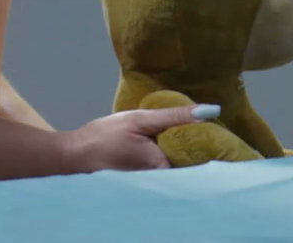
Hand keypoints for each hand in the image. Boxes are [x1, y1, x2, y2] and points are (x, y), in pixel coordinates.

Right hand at [61, 104, 218, 172]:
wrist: (73, 155)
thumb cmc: (105, 137)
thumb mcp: (141, 120)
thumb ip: (176, 116)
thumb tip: (212, 111)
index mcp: (164, 167)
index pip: (200, 156)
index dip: (212, 142)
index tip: (219, 129)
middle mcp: (162, 180)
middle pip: (192, 162)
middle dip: (201, 146)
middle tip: (208, 127)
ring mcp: (154, 182)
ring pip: (180, 164)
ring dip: (187, 149)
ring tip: (194, 132)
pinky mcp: (146, 180)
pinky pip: (167, 167)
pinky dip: (172, 154)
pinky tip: (171, 141)